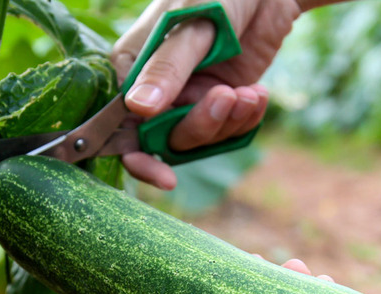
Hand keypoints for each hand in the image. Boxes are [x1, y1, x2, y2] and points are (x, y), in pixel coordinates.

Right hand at [112, 0, 301, 189]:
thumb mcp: (190, 26)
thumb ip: (167, 68)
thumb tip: (138, 109)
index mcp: (132, 67)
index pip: (121, 125)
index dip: (139, 157)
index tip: (164, 178)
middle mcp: (155, 89)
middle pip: (166, 138)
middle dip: (200, 126)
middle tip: (227, 97)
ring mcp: (188, 97)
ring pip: (198, 139)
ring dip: (228, 122)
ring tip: (250, 93)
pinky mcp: (218, 102)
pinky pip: (226, 131)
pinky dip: (245, 119)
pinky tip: (258, 94)